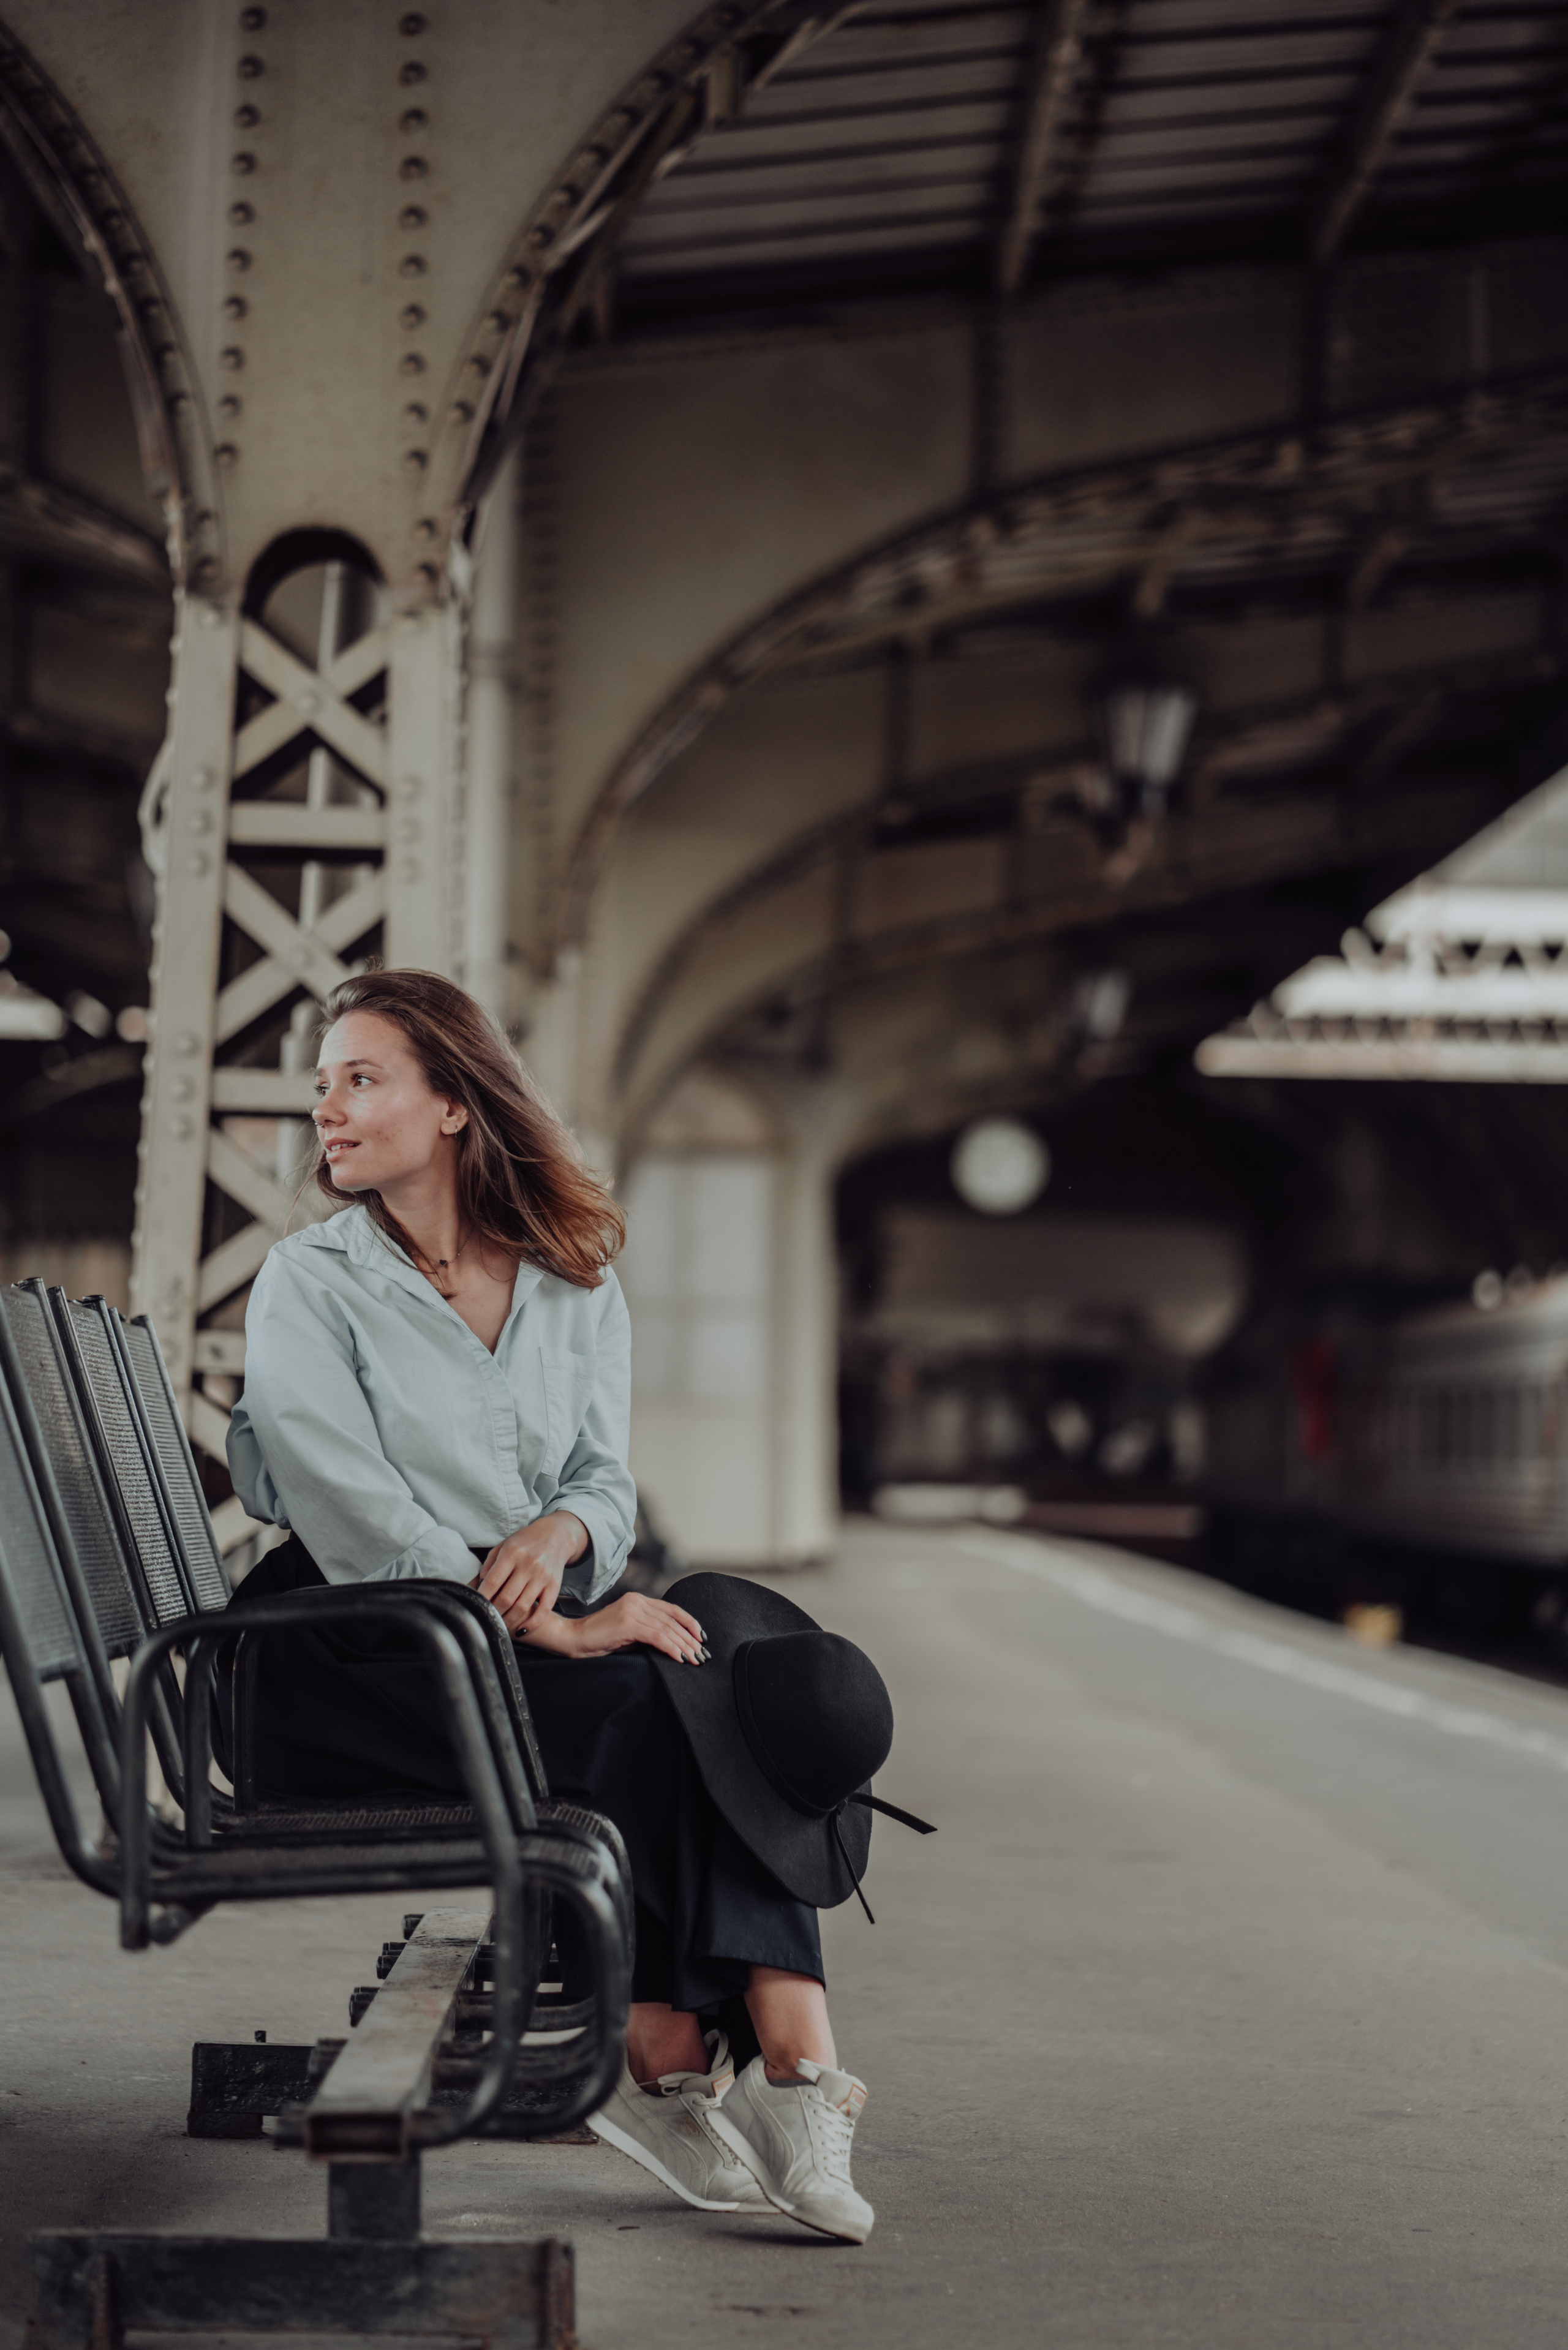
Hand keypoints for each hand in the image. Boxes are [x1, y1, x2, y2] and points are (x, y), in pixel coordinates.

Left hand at [474, 1512, 586, 1633]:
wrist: (556, 1535)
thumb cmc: (525, 1541)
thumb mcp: (504, 1545)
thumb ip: (490, 1564)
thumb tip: (478, 1586)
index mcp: (512, 1553)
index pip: (493, 1581)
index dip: (482, 1598)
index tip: (476, 1607)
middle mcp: (528, 1564)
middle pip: (506, 1598)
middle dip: (494, 1613)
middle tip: (487, 1619)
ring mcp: (543, 1576)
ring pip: (522, 1606)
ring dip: (509, 1620)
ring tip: (500, 1625)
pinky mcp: (555, 1585)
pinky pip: (544, 1610)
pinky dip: (532, 1623)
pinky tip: (522, 1629)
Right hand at [524, 1591, 708, 1666]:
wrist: (573, 1639)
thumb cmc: (598, 1640)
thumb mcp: (628, 1632)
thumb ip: (647, 1631)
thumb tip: (673, 1643)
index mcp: (638, 1600)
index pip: (672, 1610)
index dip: (690, 1623)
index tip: (701, 1638)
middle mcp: (637, 1601)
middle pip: (672, 1620)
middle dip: (690, 1639)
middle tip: (702, 1654)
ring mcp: (632, 1611)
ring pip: (667, 1629)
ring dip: (684, 1645)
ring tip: (695, 1659)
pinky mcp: (627, 1623)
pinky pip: (656, 1636)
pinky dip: (671, 1647)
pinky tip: (680, 1658)